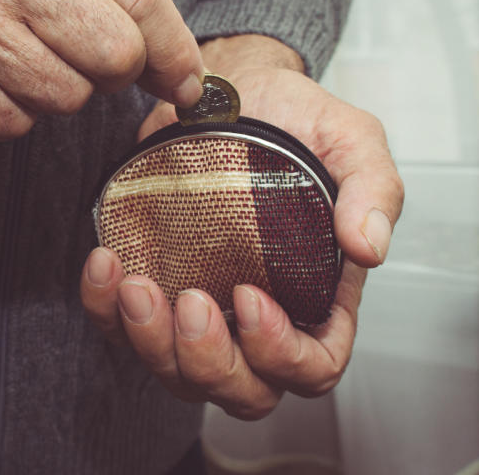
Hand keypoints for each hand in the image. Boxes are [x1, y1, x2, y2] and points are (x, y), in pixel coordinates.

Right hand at [0, 0, 205, 139]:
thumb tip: (185, 76)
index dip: (171, 48)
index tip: (184, 79)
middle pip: (111, 53)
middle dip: (113, 68)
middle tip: (87, 54)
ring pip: (66, 98)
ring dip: (59, 89)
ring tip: (22, 53)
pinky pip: (15, 124)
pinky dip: (14, 110)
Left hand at [80, 35, 403, 418]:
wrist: (232, 89)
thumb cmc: (293, 121)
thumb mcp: (350, 142)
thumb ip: (374, 189)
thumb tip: (369, 246)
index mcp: (318, 296)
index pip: (312, 366)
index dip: (281, 353)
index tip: (251, 297)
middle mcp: (258, 316)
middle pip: (242, 389)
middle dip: (210, 362)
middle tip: (192, 302)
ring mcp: (203, 306)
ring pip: (177, 371)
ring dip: (150, 342)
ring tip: (135, 285)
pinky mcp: (155, 284)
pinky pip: (122, 328)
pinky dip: (105, 310)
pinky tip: (105, 265)